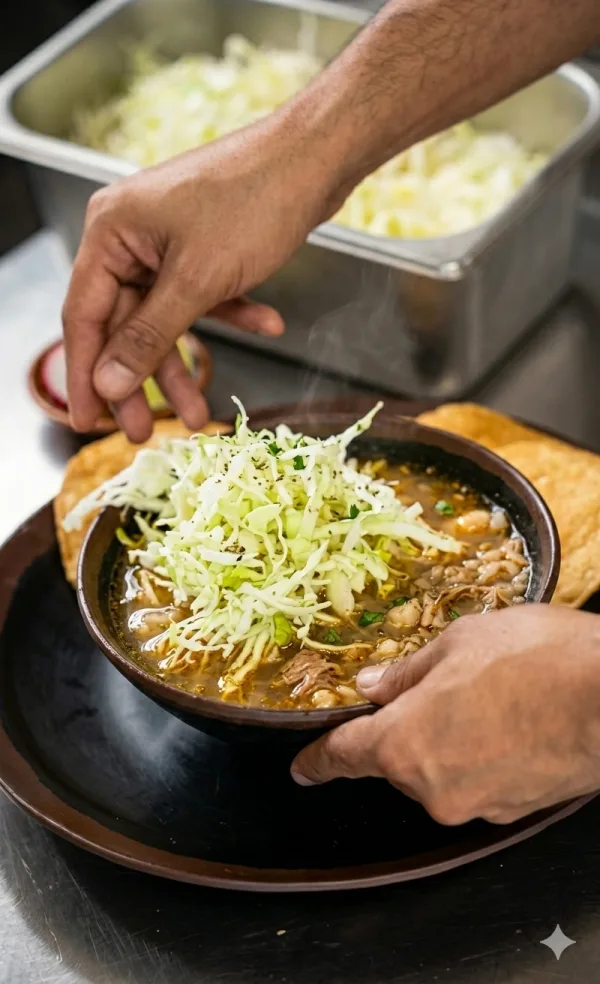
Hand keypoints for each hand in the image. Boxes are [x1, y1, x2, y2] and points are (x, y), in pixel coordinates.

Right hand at [62, 113, 340, 441]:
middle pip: (125, 325)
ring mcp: (169, 241)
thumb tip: (110, 383)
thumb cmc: (254, 201)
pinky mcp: (204, 246)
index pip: (84, 317)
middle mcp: (131, 237)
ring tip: (201, 414)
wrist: (316, 156)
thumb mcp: (197, 281)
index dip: (85, 375)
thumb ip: (150, 336)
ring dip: (186, 363)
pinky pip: (204, 295)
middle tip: (144, 432)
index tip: (89, 423)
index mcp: (111, 234)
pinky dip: (231, 315)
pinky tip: (267, 325)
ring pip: (167, 318)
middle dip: (142, 380)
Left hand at [292, 606, 599, 823]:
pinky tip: (516, 721)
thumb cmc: (535, 660)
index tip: (302, 769)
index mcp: (403, 743)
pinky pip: (481, 781)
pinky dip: (486, 756)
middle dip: (412, 727)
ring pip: (443, 770)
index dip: (317, 761)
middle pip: (399, 760)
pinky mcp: (514, 811)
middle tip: (450, 686)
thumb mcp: (458, 643)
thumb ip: (406, 673)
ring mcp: (476, 806)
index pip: (343, 756)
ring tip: (497, 697)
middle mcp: (433, 788)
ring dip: (454, 740)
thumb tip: (372, 686)